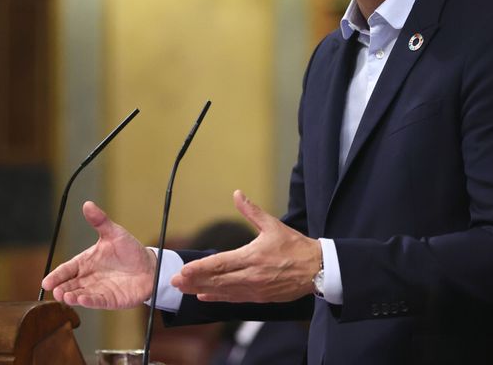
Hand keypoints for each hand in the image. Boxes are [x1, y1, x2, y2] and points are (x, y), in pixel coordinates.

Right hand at [41, 201, 156, 308]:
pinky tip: (82, 300)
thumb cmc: (130, 250)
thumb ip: (100, 221)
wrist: (150, 266)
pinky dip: (89, 302)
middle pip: (70, 285)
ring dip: (72, 297)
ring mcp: (98, 290)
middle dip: (61, 289)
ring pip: (80, 295)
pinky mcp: (109, 299)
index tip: (46, 282)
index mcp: (86, 262)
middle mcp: (89, 277)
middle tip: (55, 291)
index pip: (67, 269)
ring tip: (65, 296)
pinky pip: (97, 301)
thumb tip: (87, 204)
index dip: (56, 276)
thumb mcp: (114, 233)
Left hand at [171, 190, 321, 302]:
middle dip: (194, 281)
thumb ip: (251, 211)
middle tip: (175, 281)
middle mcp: (251, 276)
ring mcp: (255, 289)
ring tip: (185, 289)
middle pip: (217, 280)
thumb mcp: (273, 225)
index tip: (184, 269)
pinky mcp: (260, 298)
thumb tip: (237, 194)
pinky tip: (204, 296)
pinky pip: (234, 299)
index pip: (220, 263)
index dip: (200, 268)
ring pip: (223, 291)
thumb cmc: (295, 246)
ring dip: (202, 290)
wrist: (316, 269)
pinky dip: (218, 298)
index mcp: (253, 256)